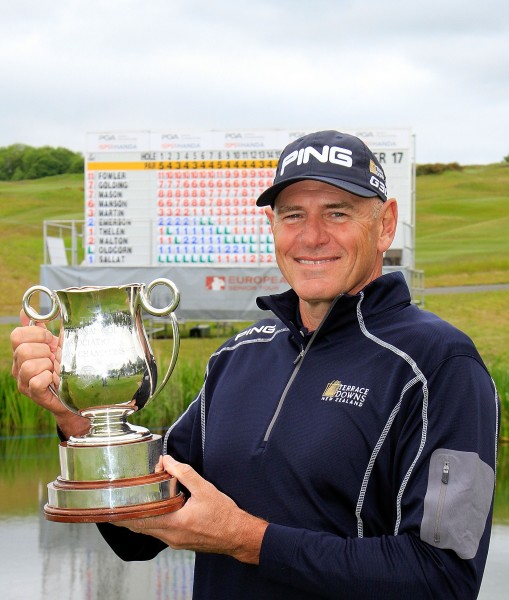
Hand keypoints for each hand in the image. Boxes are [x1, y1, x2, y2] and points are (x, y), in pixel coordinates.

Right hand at [10, 311, 88, 437]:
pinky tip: (54, 379)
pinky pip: (37, 381)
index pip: (17, 335)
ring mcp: (23, 380)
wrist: (74, 393)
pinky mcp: (33, 393)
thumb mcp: (55, 344)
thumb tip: (27, 310)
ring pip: (29, 366)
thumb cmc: (64, 367)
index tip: (49, 340)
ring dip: (47, 365)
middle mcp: (18, 365)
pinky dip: (48, 378)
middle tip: (53, 357)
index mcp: (22, 350)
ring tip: (54, 369)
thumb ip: (41, 327)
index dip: (37, 334)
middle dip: (44, 351)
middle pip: (23, 350)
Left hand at [116, 455, 268, 564]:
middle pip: (140, 527)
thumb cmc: (224, 515)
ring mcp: (174, 541)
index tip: (111, 506)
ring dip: (138, 519)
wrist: (238, 536)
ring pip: (149, 531)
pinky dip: (150, 523)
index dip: (123, 514)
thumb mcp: (205, 489)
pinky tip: (152, 512)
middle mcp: (170, 535)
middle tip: (114, 503)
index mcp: (174, 522)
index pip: (140, 520)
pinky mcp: (180, 542)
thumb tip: (167, 460)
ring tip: (129, 505)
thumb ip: (184, 473)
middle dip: (126, 516)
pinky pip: (158, 533)